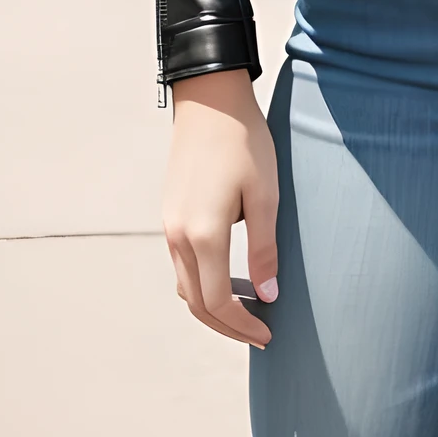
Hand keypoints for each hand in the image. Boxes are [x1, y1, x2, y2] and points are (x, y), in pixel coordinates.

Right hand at [164, 69, 279, 346]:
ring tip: (247, 310)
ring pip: (185, 286)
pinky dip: (201, 283)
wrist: (210, 101)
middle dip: (227, 326)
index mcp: (203, 235)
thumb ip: (265, 249)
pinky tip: (227, 277)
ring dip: (212, 307)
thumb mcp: (265, 195)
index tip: (268, 335)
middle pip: (196, 303)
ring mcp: (168, 226)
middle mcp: (178, 236)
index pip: (218, 302)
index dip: (243, 325)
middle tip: (259, 334)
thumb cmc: (244, 143)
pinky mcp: (169, 214)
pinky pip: (181, 264)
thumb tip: (268, 294)